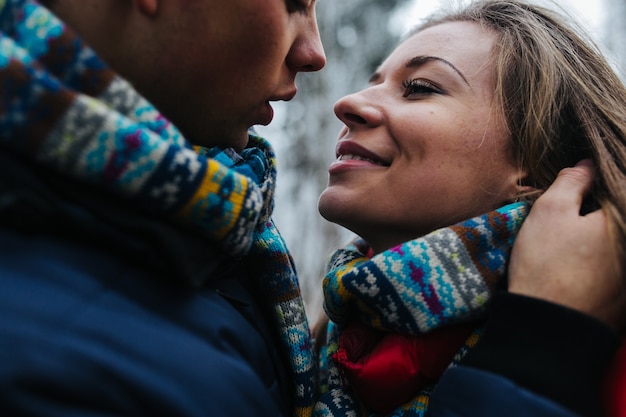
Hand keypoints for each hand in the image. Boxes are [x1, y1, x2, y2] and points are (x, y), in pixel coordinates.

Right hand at [509, 160, 625, 329]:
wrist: (549, 326)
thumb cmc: (548, 264)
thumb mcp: (550, 212)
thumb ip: (572, 182)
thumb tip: (588, 164)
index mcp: (625, 220)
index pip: (618, 188)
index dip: (597, 183)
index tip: (581, 181)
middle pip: (617, 218)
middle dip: (598, 212)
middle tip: (571, 214)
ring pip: (615, 244)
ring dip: (599, 240)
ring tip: (571, 243)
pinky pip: (614, 269)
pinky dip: (600, 264)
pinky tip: (577, 267)